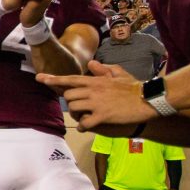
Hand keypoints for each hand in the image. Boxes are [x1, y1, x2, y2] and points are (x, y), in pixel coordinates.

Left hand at [37, 60, 157, 130]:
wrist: (149, 98)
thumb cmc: (134, 86)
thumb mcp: (119, 73)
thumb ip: (103, 69)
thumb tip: (91, 63)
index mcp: (95, 80)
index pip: (70, 79)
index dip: (53, 79)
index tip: (40, 78)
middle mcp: (93, 90)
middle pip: (69, 96)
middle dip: (71, 102)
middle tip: (81, 107)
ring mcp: (97, 103)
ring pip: (74, 108)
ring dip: (77, 114)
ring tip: (85, 116)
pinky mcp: (103, 115)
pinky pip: (85, 122)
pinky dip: (83, 126)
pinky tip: (87, 126)